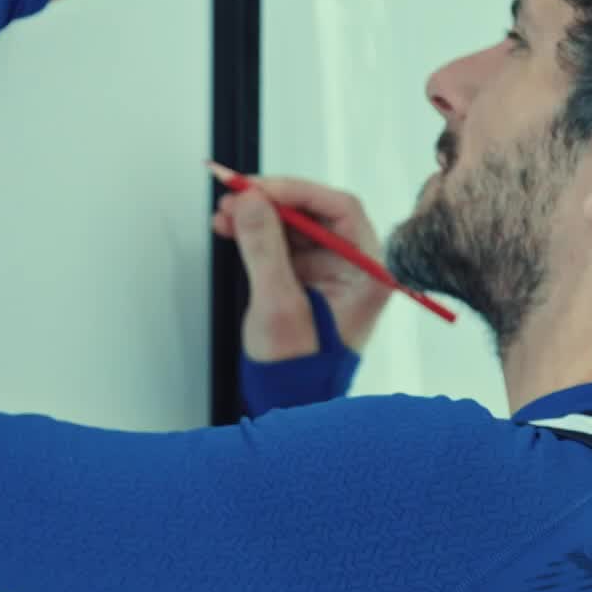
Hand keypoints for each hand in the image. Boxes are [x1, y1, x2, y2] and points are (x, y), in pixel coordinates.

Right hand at [210, 173, 392, 361]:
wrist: (288, 403)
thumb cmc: (297, 368)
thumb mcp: (279, 305)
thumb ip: (264, 249)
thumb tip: (250, 201)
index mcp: (367, 272)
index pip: (340, 210)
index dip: (298, 192)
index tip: (260, 189)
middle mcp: (353, 265)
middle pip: (315, 212)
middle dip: (272, 201)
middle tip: (236, 194)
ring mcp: (329, 270)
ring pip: (294, 223)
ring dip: (258, 214)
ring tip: (225, 213)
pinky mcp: (306, 276)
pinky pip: (281, 241)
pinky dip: (254, 231)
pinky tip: (230, 227)